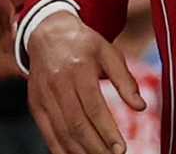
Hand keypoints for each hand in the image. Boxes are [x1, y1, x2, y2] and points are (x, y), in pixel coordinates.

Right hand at [27, 11, 146, 153]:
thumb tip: (141, 107)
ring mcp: (43, 96)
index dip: (107, 131)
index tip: (121, 149)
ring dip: (80, 152)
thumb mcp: (108, 52)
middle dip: (95, 147)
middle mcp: (58, 84)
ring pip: (62, 132)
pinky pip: (47, 133)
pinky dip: (60, 149)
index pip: (93, 108)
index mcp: (79, 69)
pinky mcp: (35, 105)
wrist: (48, 34)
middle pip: (76, 124)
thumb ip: (125, 80)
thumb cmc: (85, 45)